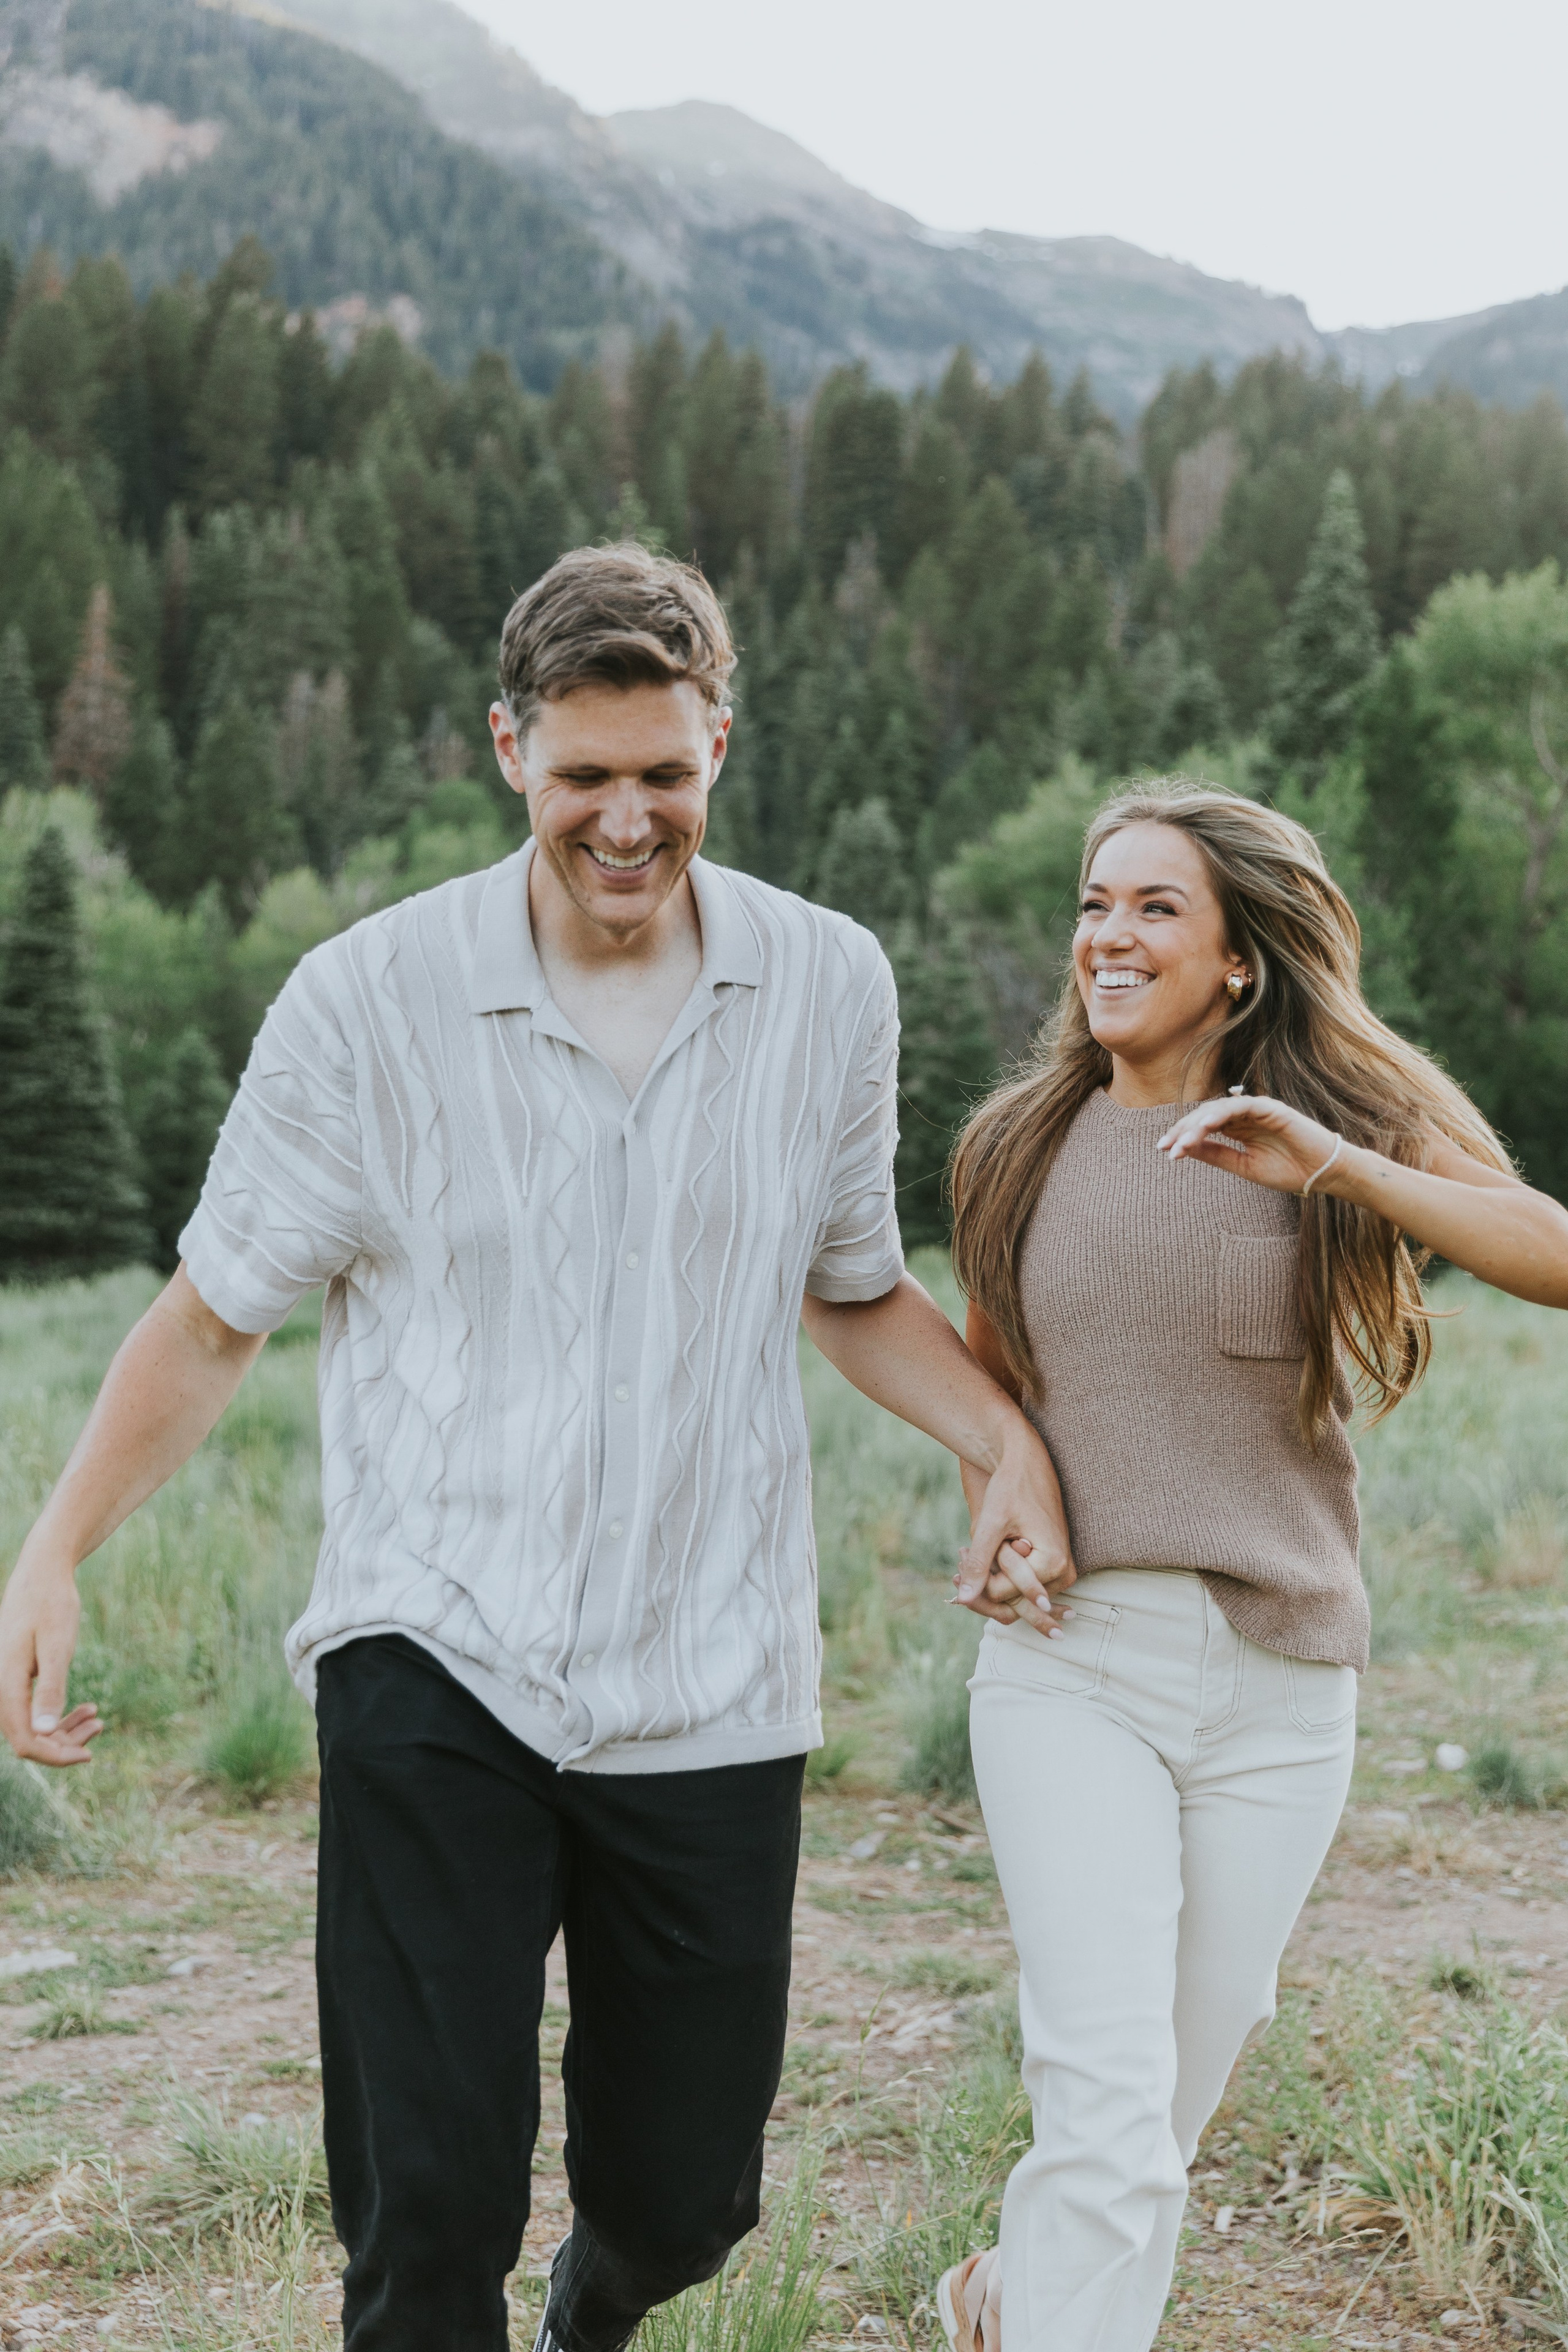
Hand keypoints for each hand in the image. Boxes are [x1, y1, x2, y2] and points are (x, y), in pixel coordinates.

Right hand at [0, 1554, 101, 1765]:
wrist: (43, 1573)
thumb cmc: (52, 1604)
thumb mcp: (57, 1645)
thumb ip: (49, 1688)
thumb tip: (41, 1732)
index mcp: (6, 1683)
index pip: (24, 1740)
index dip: (54, 1755)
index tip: (88, 1754)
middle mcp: (0, 1685)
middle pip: (28, 1737)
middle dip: (63, 1743)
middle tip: (99, 1727)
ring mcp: (6, 1681)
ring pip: (31, 1725)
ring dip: (63, 1730)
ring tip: (97, 1720)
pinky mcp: (16, 1675)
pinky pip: (33, 1707)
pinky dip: (58, 1713)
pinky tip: (86, 1708)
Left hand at [954, 1423, 1075, 1633]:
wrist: (1028, 1462)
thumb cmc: (1010, 1487)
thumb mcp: (991, 1525)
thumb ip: (979, 1563)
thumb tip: (964, 1600)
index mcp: (1052, 1563)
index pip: (1003, 1593)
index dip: (976, 1577)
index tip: (962, 1552)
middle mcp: (1063, 1573)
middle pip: (1012, 1599)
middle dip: (983, 1582)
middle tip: (962, 1553)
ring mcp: (1061, 1572)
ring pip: (1016, 1594)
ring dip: (990, 1578)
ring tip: (968, 1550)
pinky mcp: (1054, 1567)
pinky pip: (1023, 1583)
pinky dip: (1001, 1572)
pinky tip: (982, 1551)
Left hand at [1158, 1093, 1343, 1194]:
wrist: (1323, 1174)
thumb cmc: (1289, 1171)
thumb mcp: (1244, 1167)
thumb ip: (1217, 1155)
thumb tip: (1185, 1149)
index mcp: (1238, 1130)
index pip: (1204, 1128)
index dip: (1183, 1136)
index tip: (1163, 1151)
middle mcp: (1245, 1117)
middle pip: (1206, 1116)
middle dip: (1183, 1130)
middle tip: (1165, 1146)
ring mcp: (1258, 1110)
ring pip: (1219, 1110)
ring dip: (1198, 1124)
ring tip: (1182, 1141)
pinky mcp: (1272, 1107)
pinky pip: (1242, 1105)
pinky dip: (1222, 1113)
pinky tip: (1205, 1125)